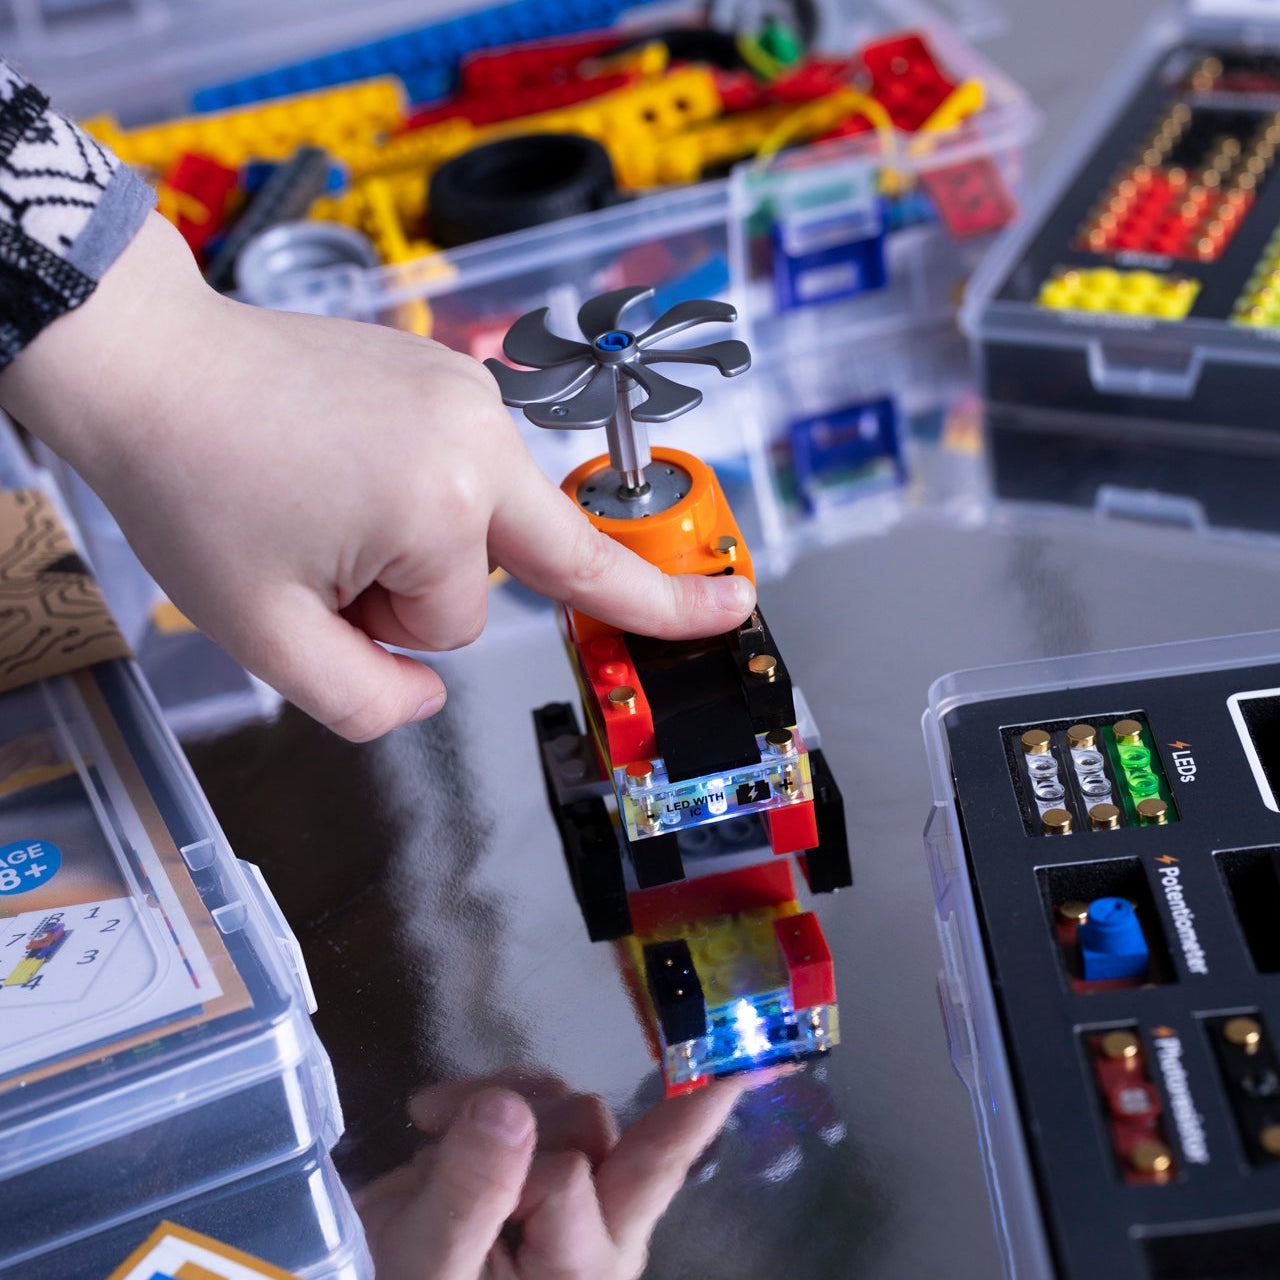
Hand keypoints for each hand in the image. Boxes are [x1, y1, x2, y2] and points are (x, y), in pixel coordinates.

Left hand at [0, 213, 755, 739]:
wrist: (150, 363)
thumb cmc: (196, 491)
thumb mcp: (262, 635)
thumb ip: (366, 702)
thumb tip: (428, 691)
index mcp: (444, 499)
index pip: (460, 624)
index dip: (408, 630)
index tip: (735, 608)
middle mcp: (480, 433)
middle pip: (488, 571)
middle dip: (403, 589)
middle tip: (302, 543)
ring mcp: (467, 392)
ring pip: (474, 525)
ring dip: (405, 542)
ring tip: (312, 503)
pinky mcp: (448, 373)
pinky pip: (459, 473)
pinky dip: (407, 495)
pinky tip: (336, 469)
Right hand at [355, 1069, 790, 1279]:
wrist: (355, 1276)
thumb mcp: (427, 1271)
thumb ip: (466, 1197)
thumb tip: (506, 1108)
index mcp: (584, 1267)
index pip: (570, 1180)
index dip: (571, 1150)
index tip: (750, 1062)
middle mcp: (596, 1224)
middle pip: (592, 1127)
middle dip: (519, 1117)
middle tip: (437, 1134)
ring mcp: (569, 1185)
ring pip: (567, 1098)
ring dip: (492, 1100)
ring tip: (428, 1131)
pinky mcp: (534, 1155)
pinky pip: (532, 1090)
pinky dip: (479, 1091)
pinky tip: (426, 1116)